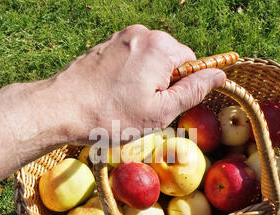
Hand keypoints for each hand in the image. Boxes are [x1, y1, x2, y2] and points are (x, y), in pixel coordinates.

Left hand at [0, 25, 225, 185]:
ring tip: (125, 103)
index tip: (163, 105)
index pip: (192, 62)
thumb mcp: (160, 112)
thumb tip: (219, 75)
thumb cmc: (112, 116)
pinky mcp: (106, 45)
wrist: (60, 109)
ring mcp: (121, 37)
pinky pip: (130, 59)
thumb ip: (193, 90)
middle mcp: (142, 34)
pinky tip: (113, 94)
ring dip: (145, 81)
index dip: (182, 87)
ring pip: (149, 60)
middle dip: (163, 83)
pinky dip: (128, 76)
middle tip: (142, 108)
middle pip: (170, 59)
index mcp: (161, 48)